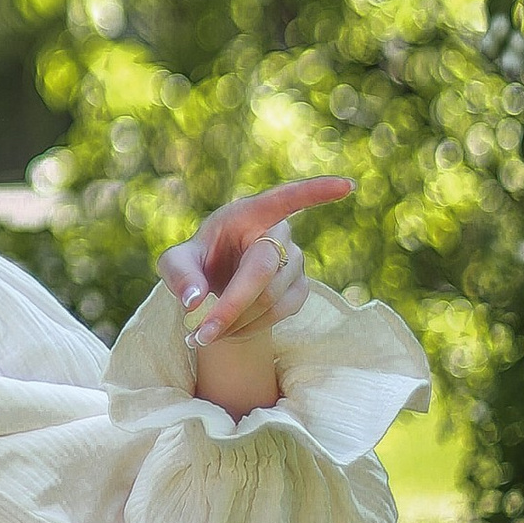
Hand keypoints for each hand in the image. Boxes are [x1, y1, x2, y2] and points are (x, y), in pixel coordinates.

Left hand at [157, 177, 349, 414]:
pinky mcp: (301, 289)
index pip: (287, 198)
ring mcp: (296, 261)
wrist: (217, 287)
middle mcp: (279, 233)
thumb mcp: (175, 262)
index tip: (347, 186)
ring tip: (204, 333)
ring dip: (235, 322)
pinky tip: (229, 331)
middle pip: (262, 272)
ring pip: (270, 299)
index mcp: (251, 213)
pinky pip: (280, 313)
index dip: (316, 192)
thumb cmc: (197, 263)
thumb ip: (179, 274)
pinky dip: (249, 328)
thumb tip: (195, 300)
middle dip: (230, 307)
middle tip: (199, 336)